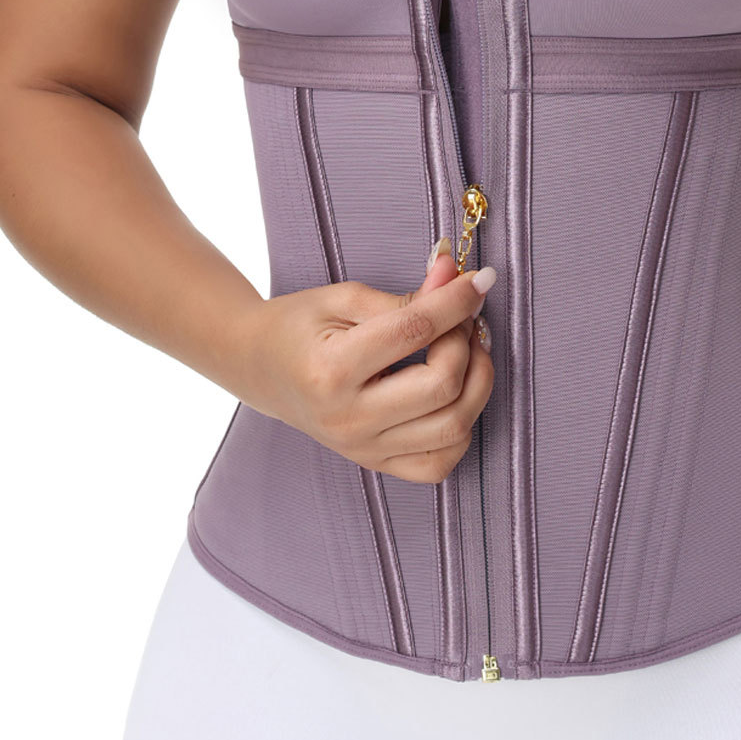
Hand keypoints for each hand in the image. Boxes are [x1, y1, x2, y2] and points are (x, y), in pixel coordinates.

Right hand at [235, 249, 495, 484]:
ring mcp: (363, 448)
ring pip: (453, 428)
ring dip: (477, 383)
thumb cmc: (298, 326)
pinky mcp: (375, 463)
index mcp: (331, 370)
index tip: (481, 279)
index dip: (456, 300)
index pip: (414, 332)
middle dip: (466, 342)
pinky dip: (461, 427)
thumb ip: (405, 295)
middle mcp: (348, 419)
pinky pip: (440, 463)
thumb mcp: (344, 298)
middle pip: (441, 386)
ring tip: (467, 350)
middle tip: (464, 317)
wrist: (259, 369)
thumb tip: (457, 276)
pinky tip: (455, 394)